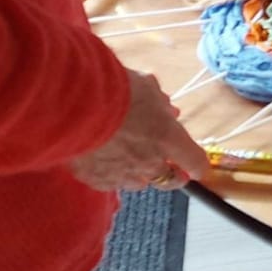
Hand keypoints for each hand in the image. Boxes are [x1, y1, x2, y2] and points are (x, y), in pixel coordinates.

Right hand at [69, 69, 211, 192]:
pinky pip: (112, 183)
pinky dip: (113, 176)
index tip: (198, 166)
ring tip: (135, 163)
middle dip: (173, 174)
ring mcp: (123, 174)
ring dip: (142, 174)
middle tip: (173, 171)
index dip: (197, 164)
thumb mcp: (145, 87)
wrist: (73, 106)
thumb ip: (160, 103)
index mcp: (168, 137)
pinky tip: (108, 165)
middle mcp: (149, 161)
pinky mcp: (97, 180)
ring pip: (140, 183)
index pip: (194, 161)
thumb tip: (168, 112)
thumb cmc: (115, 89)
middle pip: (170, 179)